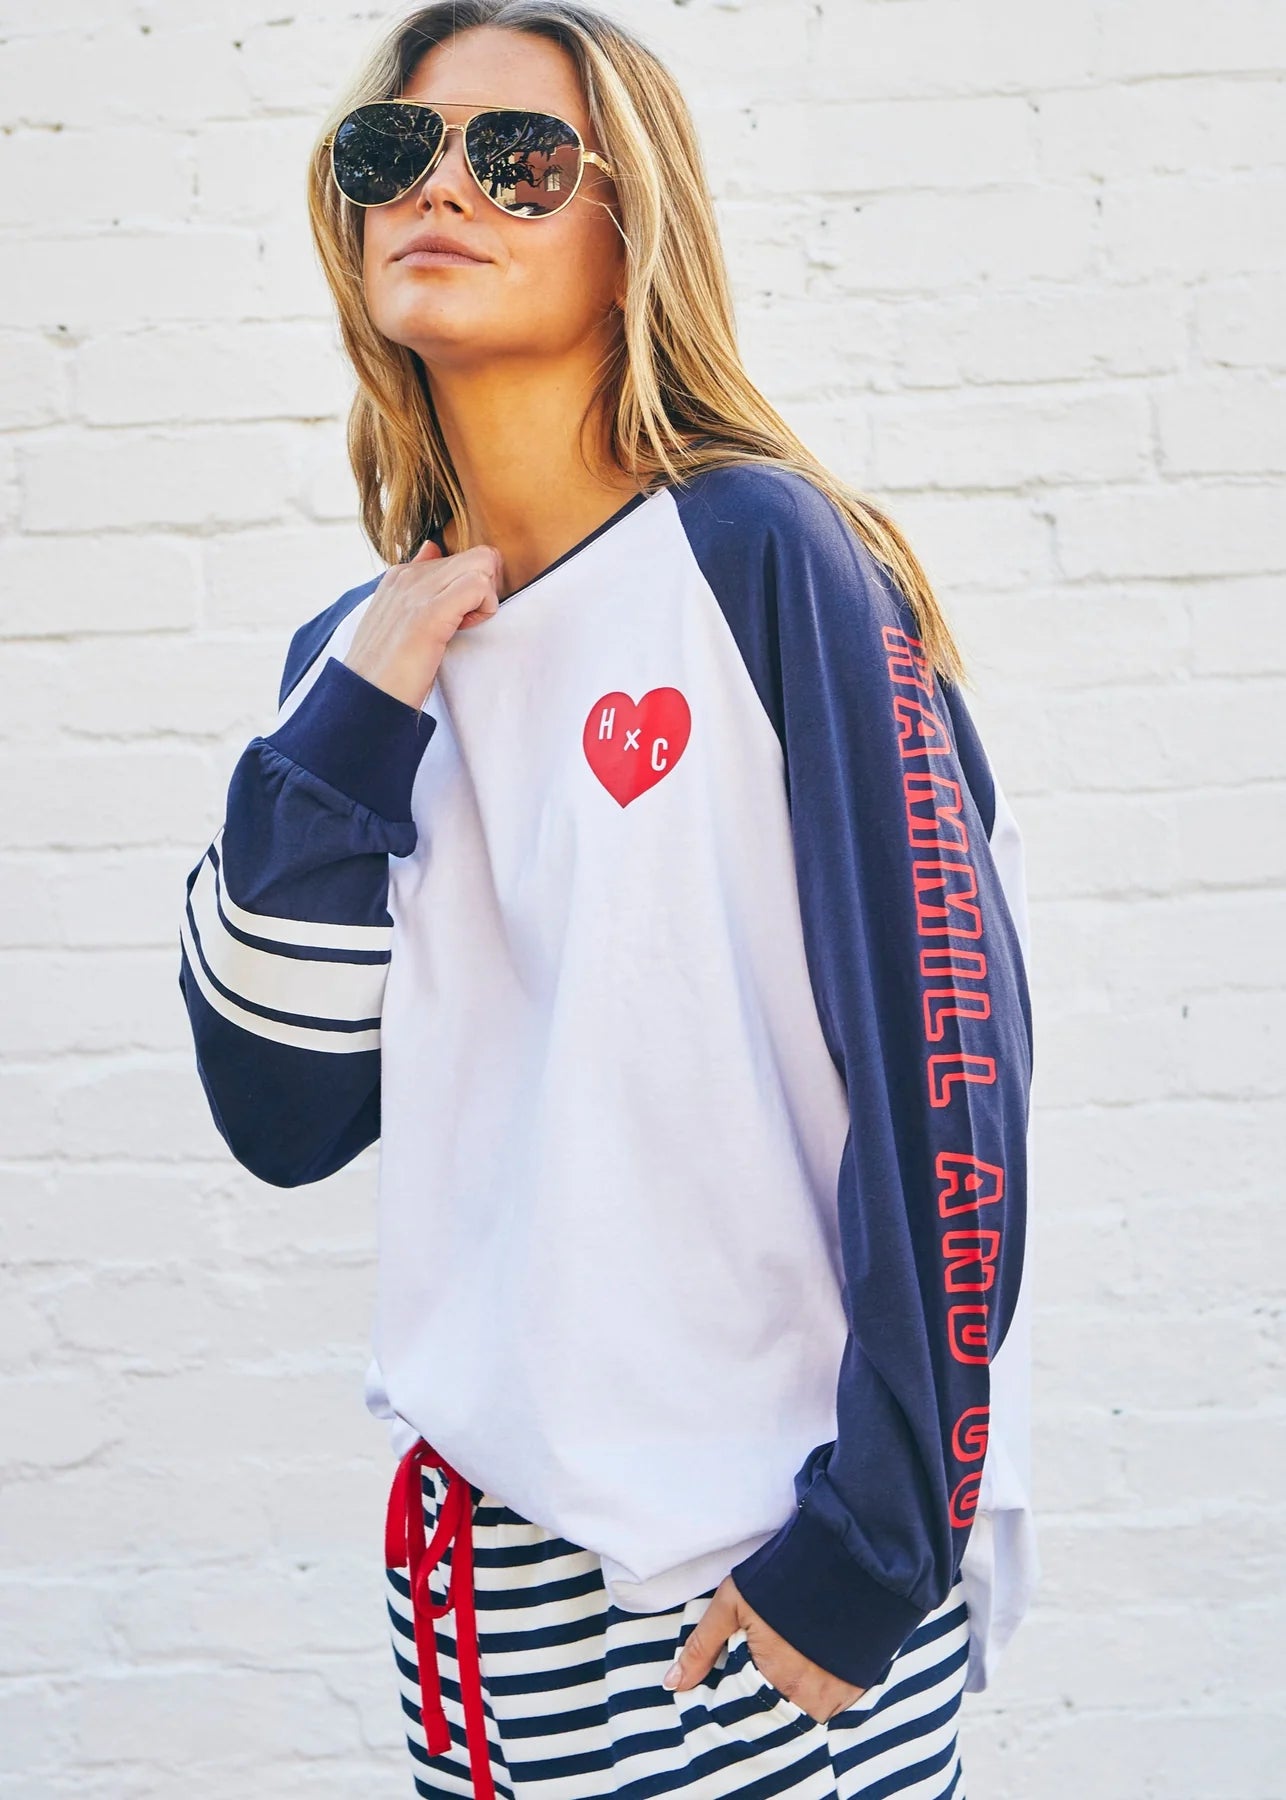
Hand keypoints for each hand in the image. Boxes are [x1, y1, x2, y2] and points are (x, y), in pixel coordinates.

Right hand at [344, 535, 504, 712]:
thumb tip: (432, 549)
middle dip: (488, 588)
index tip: (458, 617)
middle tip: (469, 620)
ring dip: (487, 598)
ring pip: (483, 563)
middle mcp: (409, 575)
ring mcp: (417, 590)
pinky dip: (485, 608)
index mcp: (401, 575)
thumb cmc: (387, 669)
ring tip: (464, 626)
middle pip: (478, 555)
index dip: (470, 586)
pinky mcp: (430, 612)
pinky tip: (464, 629)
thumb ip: (418, 584)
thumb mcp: (397, 618)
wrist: (365, 698)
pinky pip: (478, 585)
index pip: (460, 556)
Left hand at [661, 1574, 866, 1724]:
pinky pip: (833, 1705)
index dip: (736, 1704)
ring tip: (788, 1665)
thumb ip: (701, 1647)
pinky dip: (819, 1692)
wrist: (849, 1555)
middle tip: (763, 1671)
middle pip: (777, 1717)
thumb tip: (672, 1685)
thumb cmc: (783, 1576)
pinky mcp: (858, 1685)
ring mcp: (838, 1694)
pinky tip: (812, 1665)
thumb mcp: (732, 1603)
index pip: (746, 1716)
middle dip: (765, 1703)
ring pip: (806, 1713)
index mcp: (773, 1682)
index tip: (732, 1689)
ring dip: (793, 1699)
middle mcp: (809, 1698)